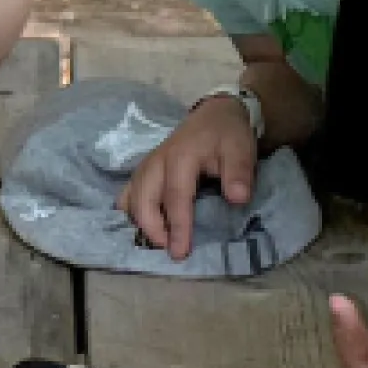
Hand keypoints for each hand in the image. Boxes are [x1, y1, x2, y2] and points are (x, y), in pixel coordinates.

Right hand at [122, 94, 258, 259]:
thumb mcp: (241, 149)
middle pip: (143, 199)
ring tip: (158, 243)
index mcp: (180, 156)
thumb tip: (237, 199)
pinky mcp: (143, 171)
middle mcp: (156, 162)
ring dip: (139, 223)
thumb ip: (239, 174)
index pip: (175, 196)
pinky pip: (127, 194)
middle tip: (170, 252)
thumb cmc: (227, 135)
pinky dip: (130, 213)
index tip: (180, 252)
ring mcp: (146, 166)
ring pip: (130, 198)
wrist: (214, 115)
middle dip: (152, 229)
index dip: (177, 226)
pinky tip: (142, 229)